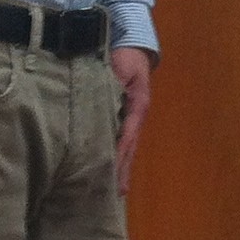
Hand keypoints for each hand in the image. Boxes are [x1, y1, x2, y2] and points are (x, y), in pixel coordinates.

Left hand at [111, 45, 152, 193]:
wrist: (132, 46)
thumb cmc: (125, 56)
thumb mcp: (120, 65)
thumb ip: (112, 81)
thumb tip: (102, 100)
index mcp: (137, 106)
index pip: (126, 135)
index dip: (119, 155)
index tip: (110, 173)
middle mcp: (136, 116)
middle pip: (129, 147)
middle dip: (123, 169)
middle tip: (118, 193)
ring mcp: (132, 118)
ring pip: (127, 147)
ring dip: (122, 167)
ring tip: (117, 190)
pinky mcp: (125, 117)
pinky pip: (121, 139)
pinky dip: (118, 155)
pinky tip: (113, 168)